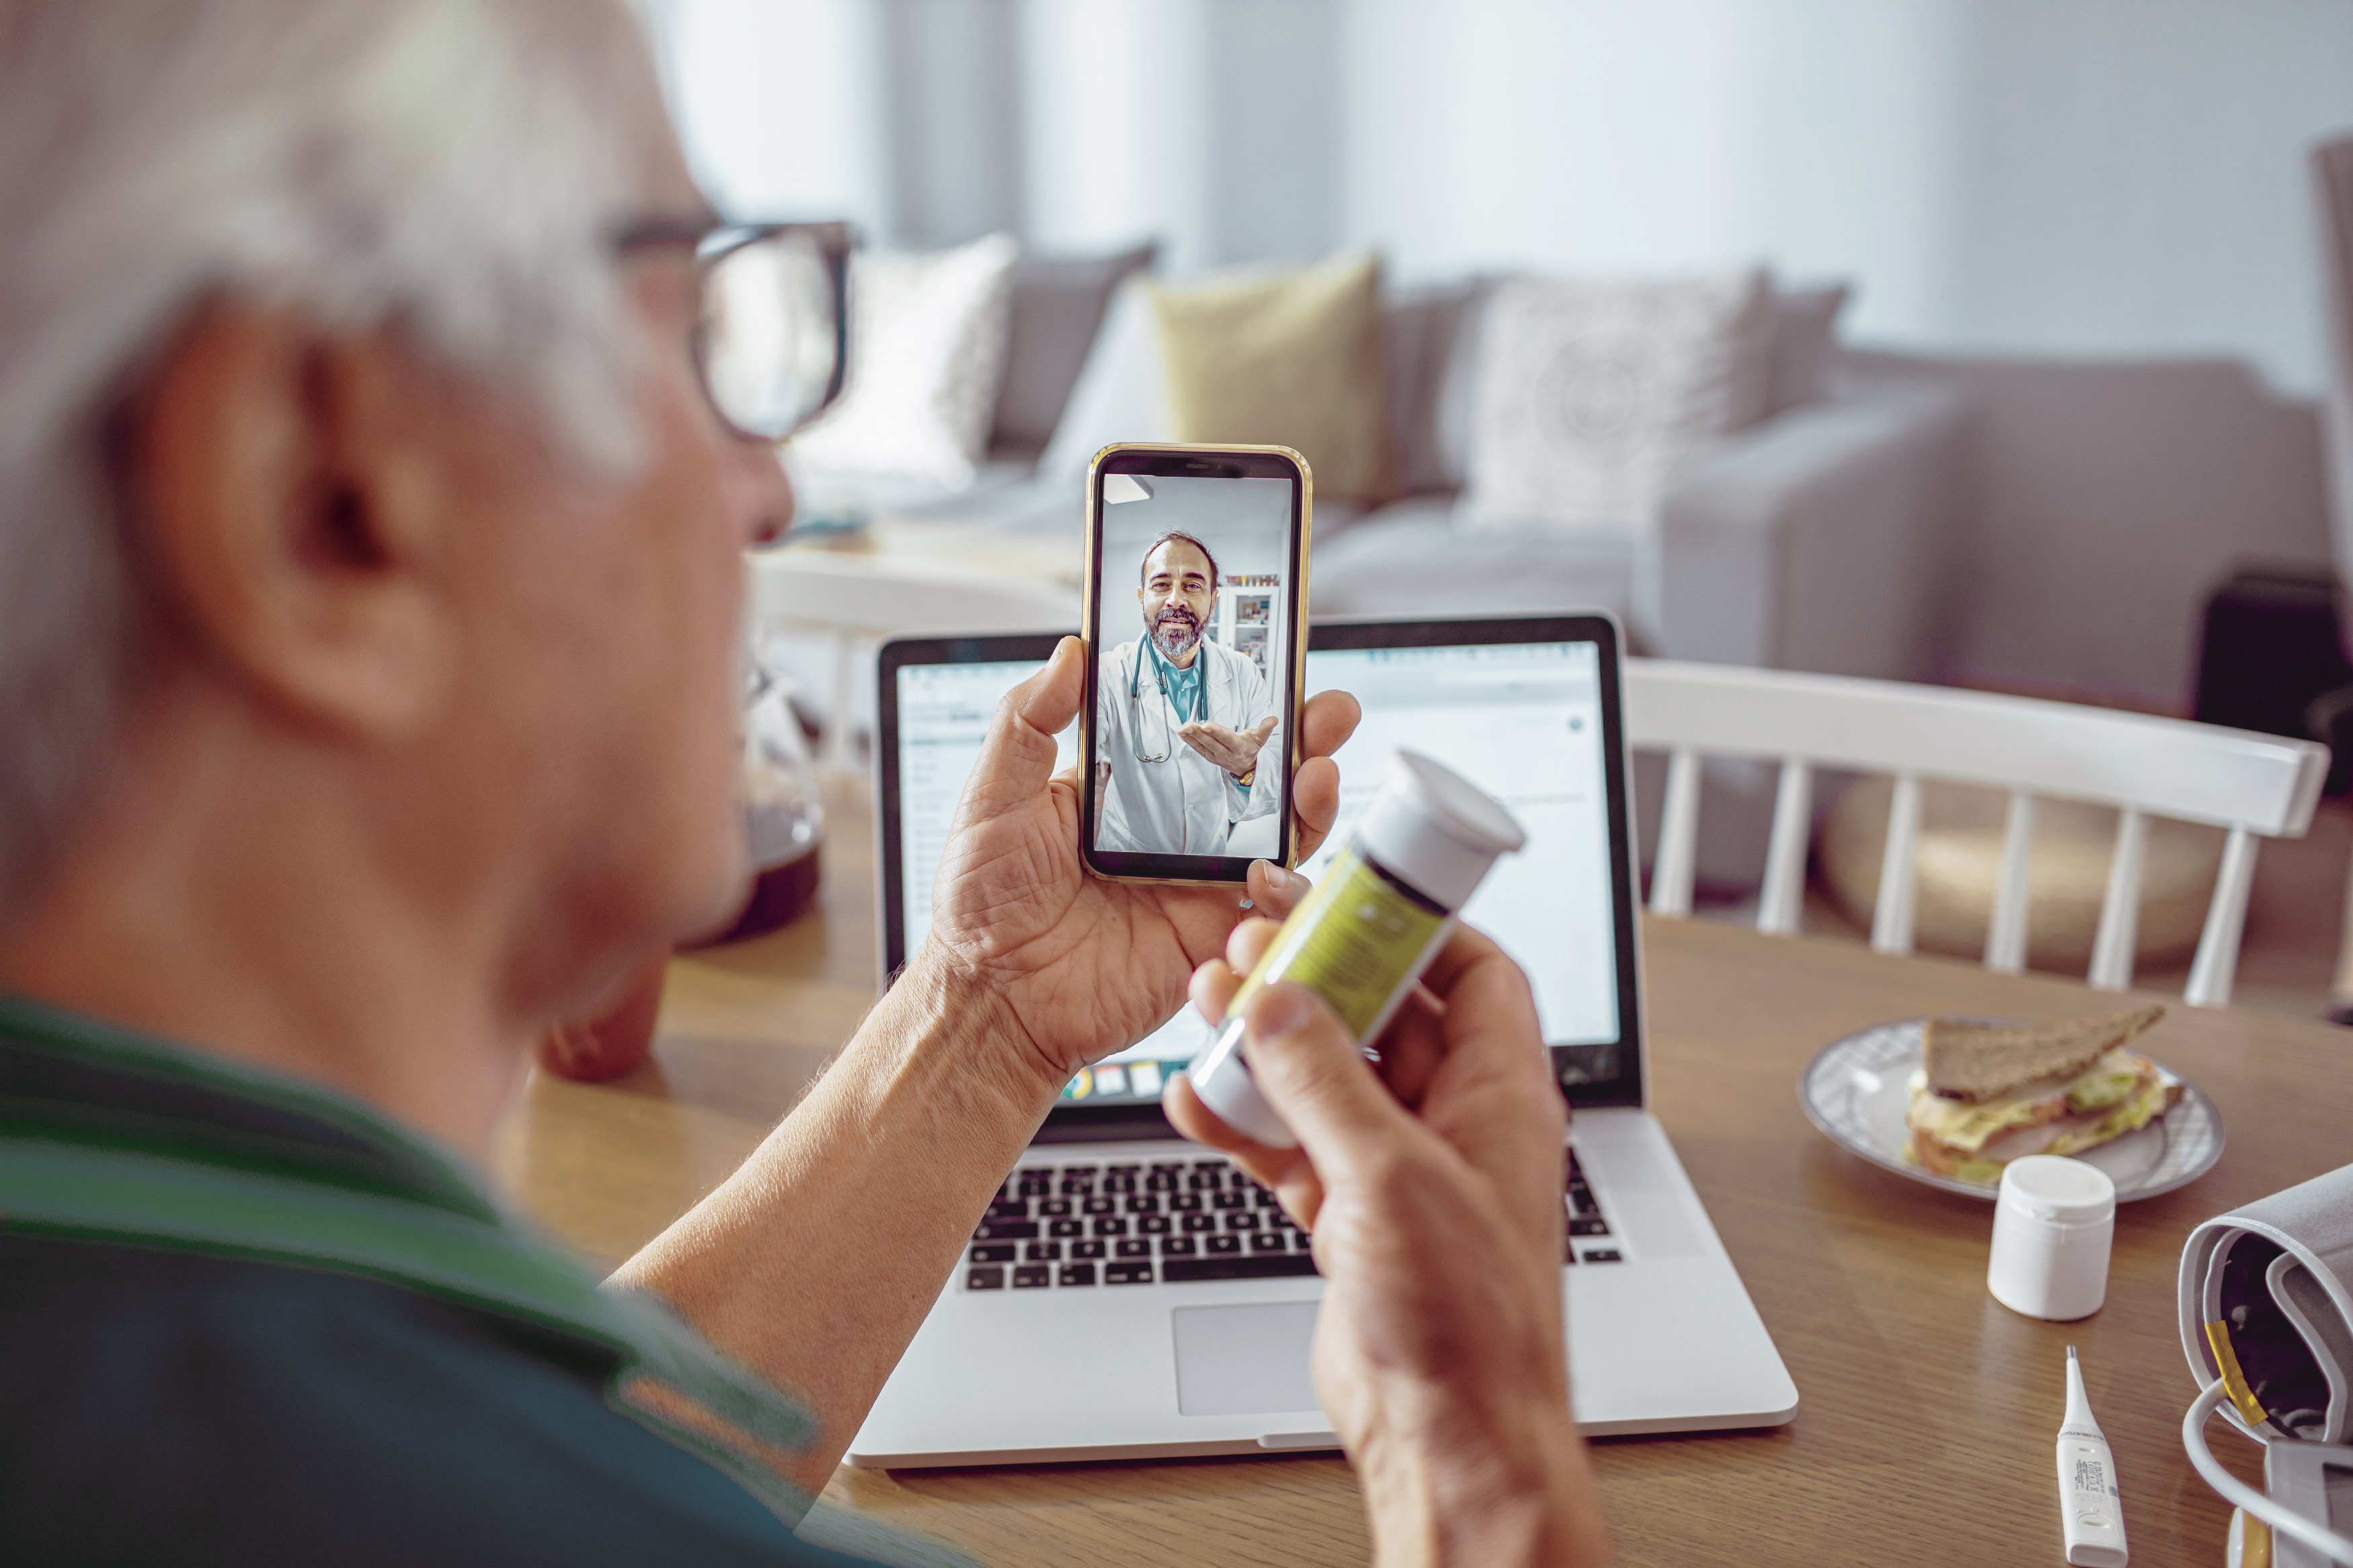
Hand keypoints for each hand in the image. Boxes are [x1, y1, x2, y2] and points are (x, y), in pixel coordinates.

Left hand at [922, 637, 1358, 1094]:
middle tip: (1327, 710)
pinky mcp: (1210, 938)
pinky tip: (1273, 869)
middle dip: (1303, 737)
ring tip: (1316, 775)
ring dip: (1312, 801)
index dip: (1243, 696)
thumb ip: (1028, 721)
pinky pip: (1268, 912)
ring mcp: (1199, 883)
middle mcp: (1176, 830)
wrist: (992, 998)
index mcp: (1130, 787)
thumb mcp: (994, 796)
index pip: (1199, 727)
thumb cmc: (981, 903)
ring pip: (1280, 836)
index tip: (1273, 662)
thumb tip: (1068, 650)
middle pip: (1258, 774)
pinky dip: (1287, 889)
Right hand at [1165, 924, 1611, 1567]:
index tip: (1348, 891)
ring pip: (1328, 1075)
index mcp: (1500, 1094)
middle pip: (1385, 1014)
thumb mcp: (1392, 1176)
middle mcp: (1454, 1122)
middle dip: (1316, 975)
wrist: (1449, 1435)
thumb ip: (1326, 1082)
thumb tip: (1277, 1003)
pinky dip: (1245, 1120)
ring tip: (1207, 1004)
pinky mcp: (1352, 1215)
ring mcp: (1399, 1168)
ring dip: (1267, 1042)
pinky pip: (1293, 1143)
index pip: (1473, 972)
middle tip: (1250, 939)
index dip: (1414, 923)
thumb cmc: (1469, 1320)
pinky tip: (1196, 1099)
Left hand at [1177, 714, 1276, 775]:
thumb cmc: (1251, 749)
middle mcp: (1226, 753)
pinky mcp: (1209, 756)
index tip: (1206, 724)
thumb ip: (1266, 728)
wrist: (1246, 767)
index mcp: (1239, 747)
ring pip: (1202, 746)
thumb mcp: (1261, 738)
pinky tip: (1182, 733)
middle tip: (1189, 725)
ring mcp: (1216, 756)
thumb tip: (1274, 719)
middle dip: (1199, 734)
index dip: (1216, 732)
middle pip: (1211, 743)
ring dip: (1191, 737)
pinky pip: (1197, 749)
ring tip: (1182, 728)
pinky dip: (1189, 741)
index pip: (1226, 738)